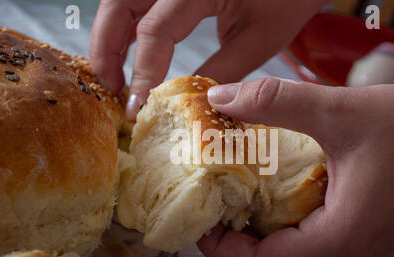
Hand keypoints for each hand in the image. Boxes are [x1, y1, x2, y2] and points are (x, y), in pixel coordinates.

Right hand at [89, 0, 327, 119]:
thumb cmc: (286, 0)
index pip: (155, 30)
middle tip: (111, 91)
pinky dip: (127, 26)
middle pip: (120, 3)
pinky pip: (140, 1)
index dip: (142, 73)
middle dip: (107, 48)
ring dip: (111, 36)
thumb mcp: (258, 40)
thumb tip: (187, 105)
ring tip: (115, 77)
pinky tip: (130, 54)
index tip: (135, 109)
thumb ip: (222, 72)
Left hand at [197, 78, 393, 256]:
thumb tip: (225, 99)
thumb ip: (276, 103)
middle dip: (242, 241)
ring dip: (268, 233)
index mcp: (345, 239)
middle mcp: (356, 253)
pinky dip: (295, 224)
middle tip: (217, 209)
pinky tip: (284, 196)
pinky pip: (322, 240)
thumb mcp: (339, 111)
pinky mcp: (374, 231)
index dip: (225, 250)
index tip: (201, 224)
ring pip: (301, 254)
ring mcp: (368, 246)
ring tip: (242, 201)